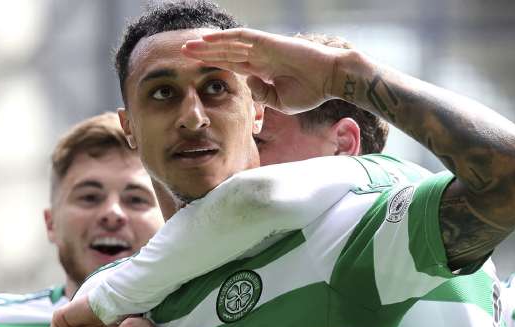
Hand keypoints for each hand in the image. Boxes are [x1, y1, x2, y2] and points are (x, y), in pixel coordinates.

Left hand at [181, 29, 345, 113]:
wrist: (330, 80)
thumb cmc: (311, 91)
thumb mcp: (281, 101)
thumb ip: (261, 94)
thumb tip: (247, 84)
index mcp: (263, 69)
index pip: (233, 64)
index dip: (215, 64)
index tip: (196, 68)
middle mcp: (260, 56)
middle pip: (227, 52)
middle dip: (205, 53)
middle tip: (184, 52)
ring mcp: (264, 47)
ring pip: (230, 43)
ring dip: (209, 45)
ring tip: (188, 46)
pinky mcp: (269, 42)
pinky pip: (242, 37)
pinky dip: (225, 38)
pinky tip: (209, 39)